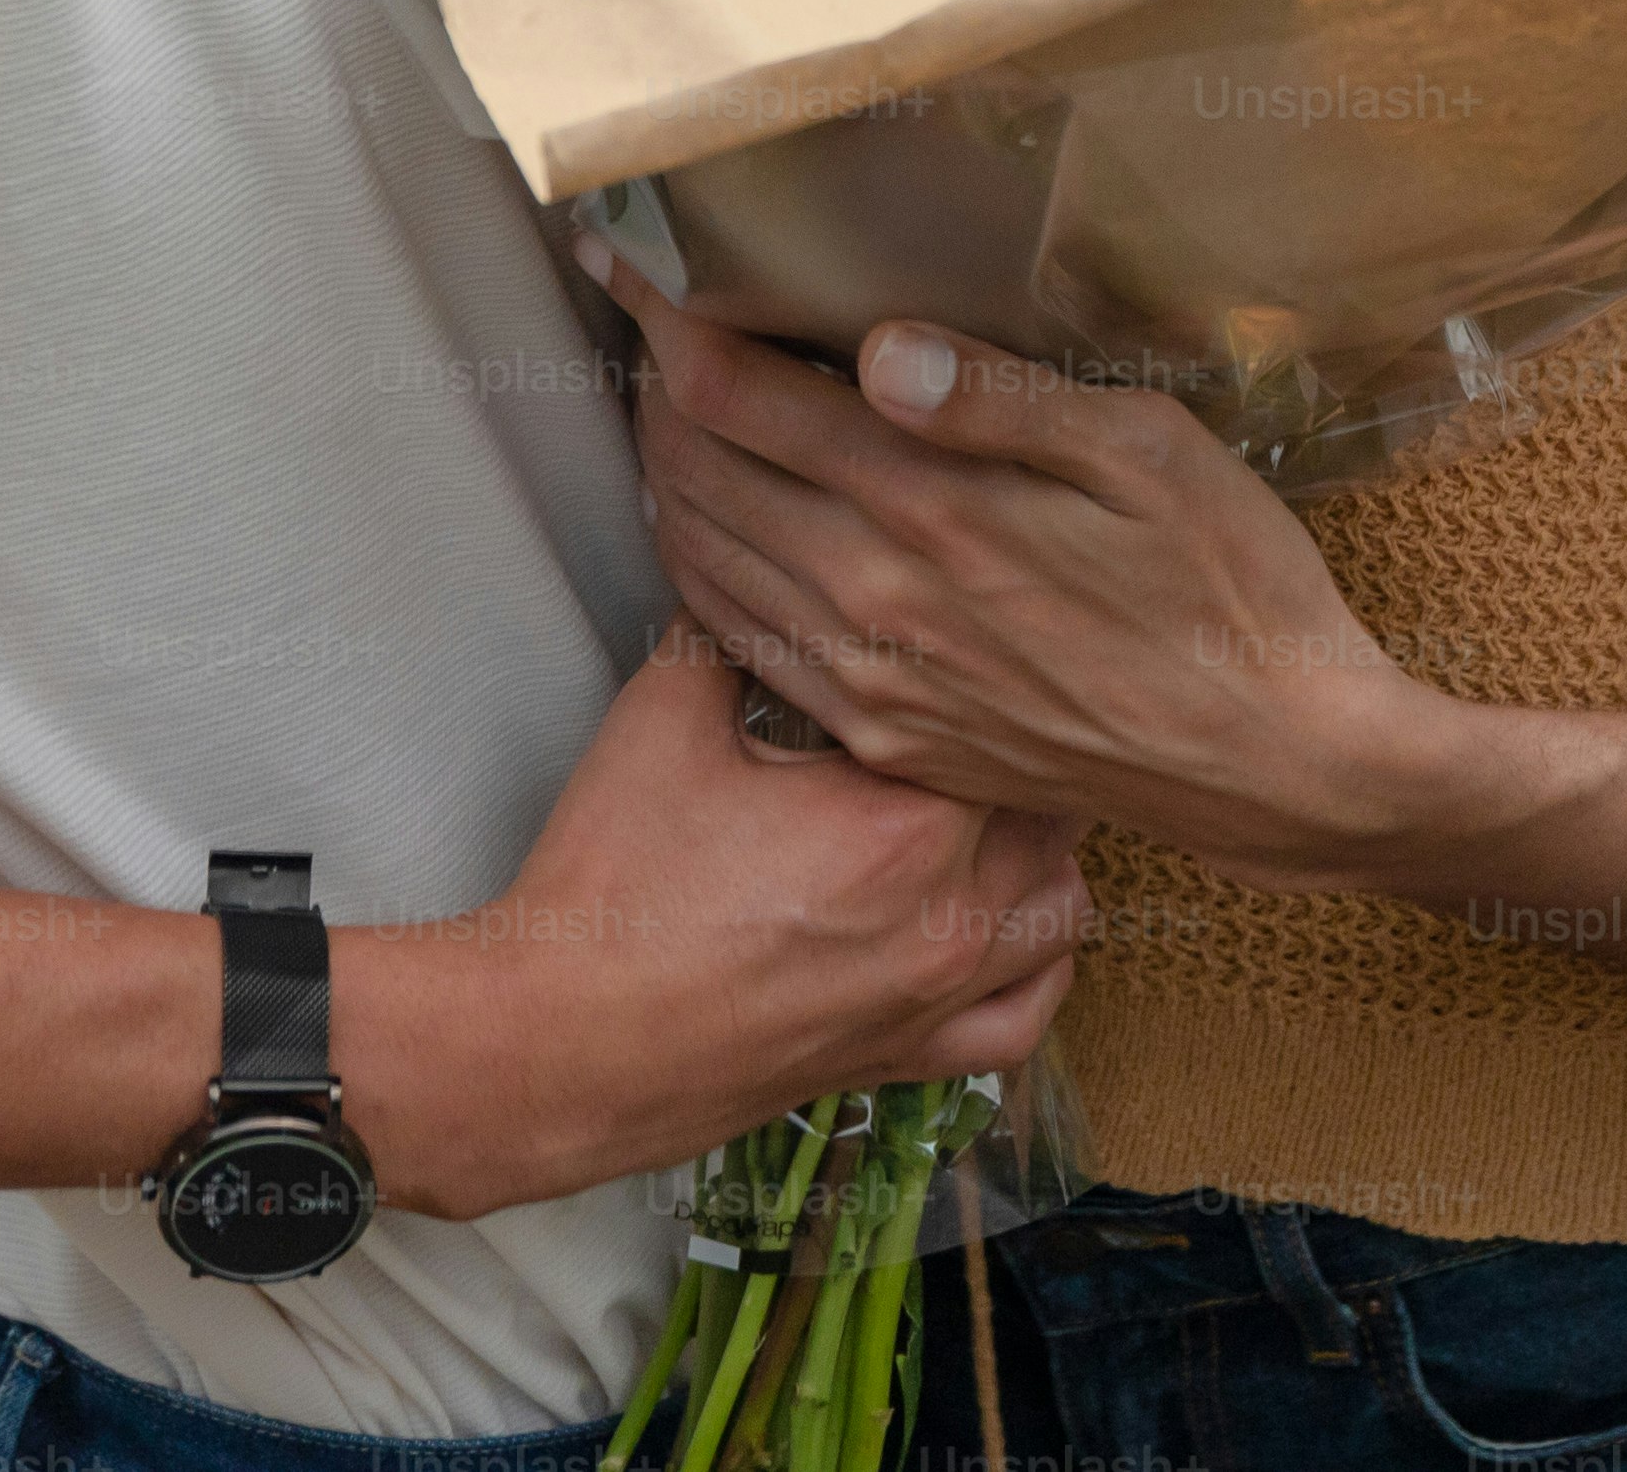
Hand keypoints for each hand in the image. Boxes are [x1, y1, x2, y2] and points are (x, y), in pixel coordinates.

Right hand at [359, 629, 1083, 1216]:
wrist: (563, 1043)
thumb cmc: (611, 893)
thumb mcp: (665, 716)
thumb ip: (732, 627)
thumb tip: (758, 570)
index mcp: (908, 822)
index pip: (999, 721)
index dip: (975, 674)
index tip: (944, 647)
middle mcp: (952, 915)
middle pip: (1052, 808)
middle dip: (1015, 752)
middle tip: (961, 710)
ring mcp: (940, 997)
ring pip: (1063, 908)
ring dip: (1042, 851)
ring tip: (986, 808)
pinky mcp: (910, 1056)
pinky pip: (1027, 1018)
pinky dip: (1036, 967)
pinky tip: (1003, 927)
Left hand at [621, 283, 1469, 892]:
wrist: (1273, 764)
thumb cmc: (1229, 589)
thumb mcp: (1149, 455)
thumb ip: (1002, 400)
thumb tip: (877, 347)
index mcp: (931, 509)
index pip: (737, 396)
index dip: (666, 317)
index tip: (628, 256)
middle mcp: (875, 600)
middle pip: (697, 470)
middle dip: (654, 382)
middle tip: (646, 317)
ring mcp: (870, 680)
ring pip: (705, 556)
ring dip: (664, 471)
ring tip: (663, 403)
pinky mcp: (883, 735)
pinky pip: (745, 644)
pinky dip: (701, 569)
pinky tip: (708, 528)